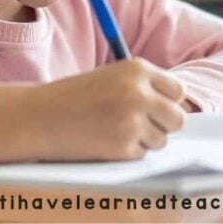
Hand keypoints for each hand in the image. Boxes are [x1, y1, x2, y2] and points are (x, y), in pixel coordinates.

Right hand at [0, 58, 186, 163]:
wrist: (40, 116)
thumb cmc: (77, 96)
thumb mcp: (113, 78)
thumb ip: (145, 88)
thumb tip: (181, 110)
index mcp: (137, 69)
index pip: (177, 91)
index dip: (169, 102)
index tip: (157, 109)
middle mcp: (139, 92)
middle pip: (178, 118)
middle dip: (164, 125)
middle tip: (143, 125)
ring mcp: (132, 120)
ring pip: (161, 139)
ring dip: (145, 140)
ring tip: (117, 130)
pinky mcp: (122, 147)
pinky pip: (142, 154)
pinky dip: (129, 152)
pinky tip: (106, 141)